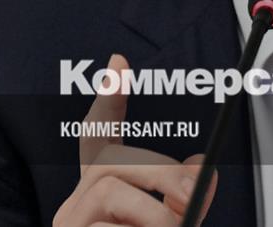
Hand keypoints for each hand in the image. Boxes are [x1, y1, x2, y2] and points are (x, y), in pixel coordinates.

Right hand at [53, 54, 215, 225]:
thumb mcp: (170, 222)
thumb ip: (182, 195)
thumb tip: (201, 166)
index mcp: (101, 194)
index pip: (97, 139)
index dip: (108, 100)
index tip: (120, 62)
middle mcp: (77, 202)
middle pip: (111, 158)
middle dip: (161, 172)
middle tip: (191, 198)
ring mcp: (70, 220)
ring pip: (109, 190)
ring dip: (155, 213)